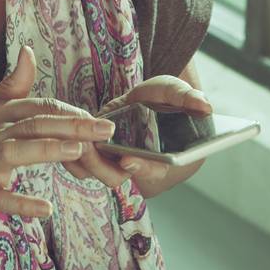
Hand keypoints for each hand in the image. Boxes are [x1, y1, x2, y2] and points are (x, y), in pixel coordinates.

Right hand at [0, 45, 116, 223]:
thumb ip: (9, 86)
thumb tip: (29, 52)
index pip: (38, 106)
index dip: (71, 112)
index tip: (102, 119)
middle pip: (35, 124)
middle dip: (73, 125)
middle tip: (107, 131)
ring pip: (16, 152)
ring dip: (47, 149)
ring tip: (78, 150)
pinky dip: (20, 203)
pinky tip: (45, 208)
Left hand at [62, 74, 213, 190]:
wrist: (144, 98)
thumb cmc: (165, 99)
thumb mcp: (175, 92)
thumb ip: (188, 98)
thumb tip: (205, 106)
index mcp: (162, 158)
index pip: (153, 172)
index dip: (142, 169)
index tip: (128, 160)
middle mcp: (136, 164)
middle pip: (117, 177)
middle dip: (102, 166)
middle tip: (90, 147)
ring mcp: (114, 160)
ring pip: (95, 172)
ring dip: (83, 159)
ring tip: (76, 139)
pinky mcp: (96, 152)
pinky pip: (79, 162)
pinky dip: (70, 152)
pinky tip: (64, 136)